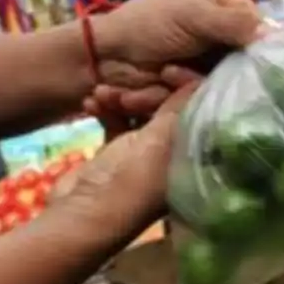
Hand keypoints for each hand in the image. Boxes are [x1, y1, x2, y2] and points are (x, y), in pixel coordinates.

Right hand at [50, 82, 198, 247]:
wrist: (82, 213)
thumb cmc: (131, 179)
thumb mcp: (161, 140)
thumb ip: (180, 107)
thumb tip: (201, 79)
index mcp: (195, 153)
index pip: (201, 109)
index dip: (187, 85)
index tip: (167, 70)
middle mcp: (176, 152)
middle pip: (170, 107)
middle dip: (147, 92)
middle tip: (127, 91)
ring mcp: (147, 152)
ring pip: (142, 111)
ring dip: (121, 98)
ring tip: (101, 94)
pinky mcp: (119, 152)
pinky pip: (118, 121)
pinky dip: (106, 110)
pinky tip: (89, 103)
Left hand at [83, 0, 260, 136]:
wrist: (103, 57)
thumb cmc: (145, 25)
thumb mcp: (191, 16)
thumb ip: (232, 24)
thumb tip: (274, 35)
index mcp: (224, 3)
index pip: (258, 27)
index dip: (255, 46)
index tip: (243, 58)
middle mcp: (222, 33)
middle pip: (245, 60)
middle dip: (215, 70)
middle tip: (186, 67)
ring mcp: (210, 63)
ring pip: (223, 84)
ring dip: (188, 82)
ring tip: (163, 72)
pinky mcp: (195, 89)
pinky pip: (202, 98)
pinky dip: (176, 95)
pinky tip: (154, 85)